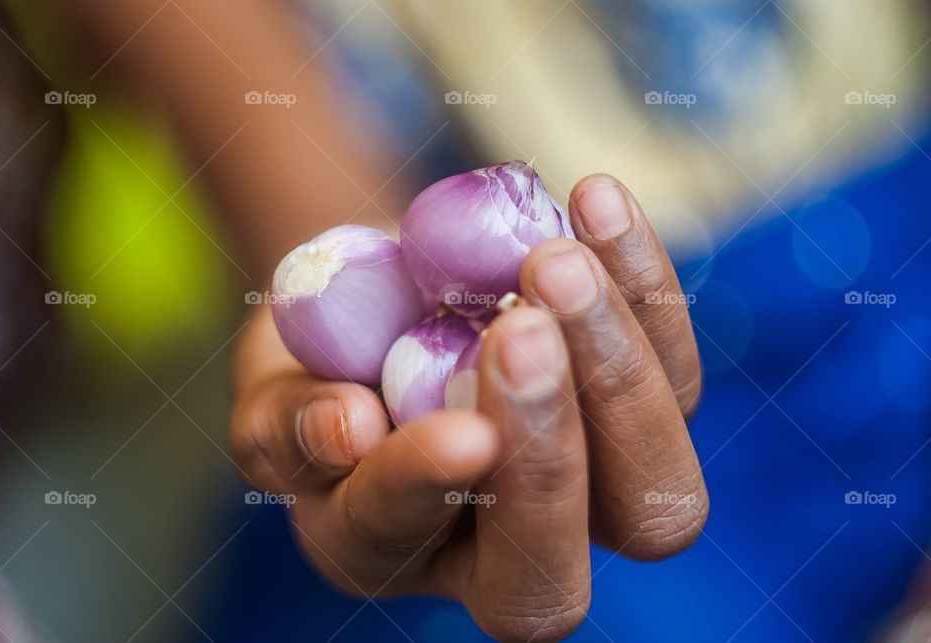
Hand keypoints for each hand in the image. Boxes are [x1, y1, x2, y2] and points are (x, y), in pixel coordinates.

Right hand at [229, 174, 707, 641]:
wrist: (390, 301)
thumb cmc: (317, 359)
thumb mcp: (272, 391)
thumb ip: (288, 426)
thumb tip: (351, 428)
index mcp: (395, 551)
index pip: (415, 550)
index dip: (423, 487)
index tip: (444, 416)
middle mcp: (504, 549)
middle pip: (557, 573)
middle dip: (547, 453)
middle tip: (517, 325)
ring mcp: (589, 485)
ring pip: (653, 485)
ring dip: (614, 366)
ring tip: (552, 260)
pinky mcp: (640, 404)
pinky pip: (673, 367)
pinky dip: (643, 287)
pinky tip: (596, 205)